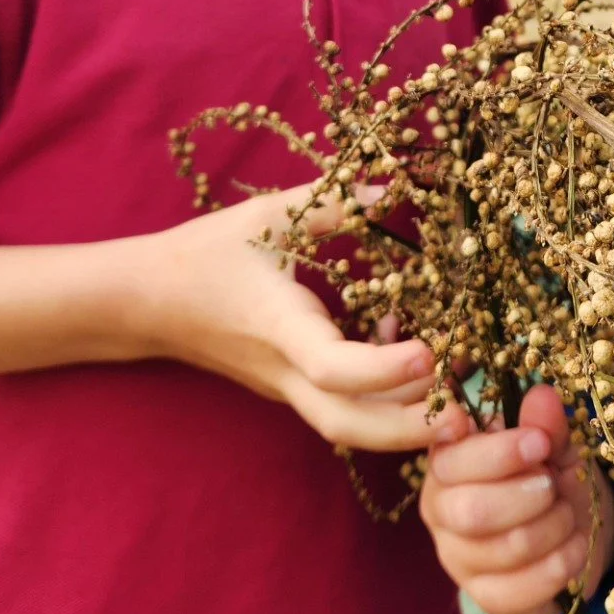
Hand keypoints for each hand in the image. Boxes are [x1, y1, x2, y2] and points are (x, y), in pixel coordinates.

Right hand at [130, 184, 469, 451]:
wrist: (146, 302)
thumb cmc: (206, 253)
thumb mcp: (270, 216)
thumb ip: (334, 200)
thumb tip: (395, 183)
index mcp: (279, 328)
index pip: (334, 368)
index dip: (385, 369)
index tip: (432, 353)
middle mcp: (285, 371)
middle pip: (349, 426)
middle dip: (410, 429)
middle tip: (468, 417)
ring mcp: (287, 388)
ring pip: (349, 428)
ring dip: (406, 422)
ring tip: (464, 396)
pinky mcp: (292, 388)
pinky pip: (343, 410)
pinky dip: (385, 400)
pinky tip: (416, 357)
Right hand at [420, 383, 613, 613]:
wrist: (573, 523)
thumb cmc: (551, 470)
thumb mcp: (553, 441)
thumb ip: (545, 422)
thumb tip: (542, 395)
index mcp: (448, 461)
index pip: (455, 460)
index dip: (501, 453)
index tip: (541, 444)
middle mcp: (441, 510)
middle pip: (472, 511)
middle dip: (529, 495)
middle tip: (554, 483)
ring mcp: (458, 558)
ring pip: (503, 550)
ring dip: (553, 527)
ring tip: (568, 512)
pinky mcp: (484, 596)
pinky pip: (518, 591)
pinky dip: (559, 565)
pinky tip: (574, 547)